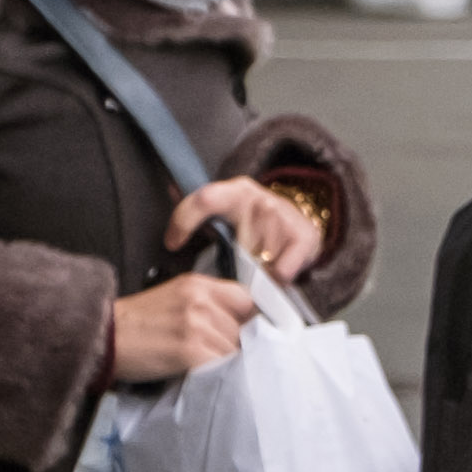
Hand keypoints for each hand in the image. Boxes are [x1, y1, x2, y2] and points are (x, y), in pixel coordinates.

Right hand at [107, 268, 263, 383]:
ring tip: (203, 365)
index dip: (251, 320)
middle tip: (216, 356)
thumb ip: (208, 304)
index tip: (248, 335)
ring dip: (225, 362)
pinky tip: (199, 373)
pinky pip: (221, 365)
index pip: (247, 298)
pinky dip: (216, 374)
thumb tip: (243, 325)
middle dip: (237, 345)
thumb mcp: (175, 299)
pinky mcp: (190, 350)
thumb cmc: (138, 324)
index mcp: (199, 285)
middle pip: (244, 327)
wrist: (103, 338)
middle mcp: (201, 300)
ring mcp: (196, 325)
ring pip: (235, 349)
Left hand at [169, 175, 328, 286]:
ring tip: (260, 265)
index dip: (183, 221)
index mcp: (235, 191)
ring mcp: (283, 216)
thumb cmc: (254, 226)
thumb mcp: (225, 216)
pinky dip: (276, 280)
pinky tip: (277, 270)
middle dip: (233, 267)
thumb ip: (198, 221)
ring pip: (256, 264)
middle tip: (236, 270)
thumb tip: (168, 234)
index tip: (172, 243)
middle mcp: (259, 199)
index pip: (203, 199)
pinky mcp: (303, 235)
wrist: (300, 224)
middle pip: (231, 248)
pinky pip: (280, 273)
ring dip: (255, 275)